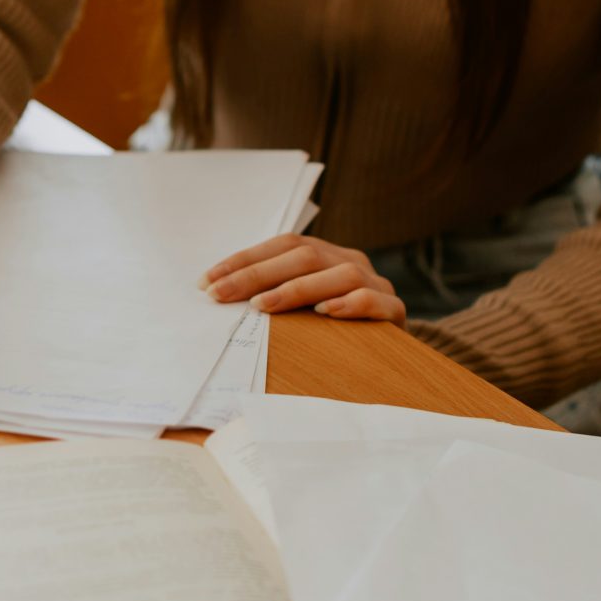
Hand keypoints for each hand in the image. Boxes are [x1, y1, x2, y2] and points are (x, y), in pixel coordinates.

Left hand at [200, 233, 405, 327]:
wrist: (389, 354)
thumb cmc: (331, 330)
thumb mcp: (300, 308)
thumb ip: (272, 296)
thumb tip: (217, 296)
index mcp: (324, 253)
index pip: (281, 245)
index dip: (243, 260)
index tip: (206, 282)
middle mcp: (349, 260)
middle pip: (304, 256)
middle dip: (257, 275)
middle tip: (221, 295)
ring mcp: (375, 283)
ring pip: (340, 274)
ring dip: (297, 289)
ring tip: (263, 306)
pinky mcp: (393, 309)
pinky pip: (374, 299)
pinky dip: (350, 303)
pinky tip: (325, 313)